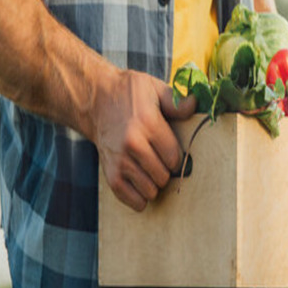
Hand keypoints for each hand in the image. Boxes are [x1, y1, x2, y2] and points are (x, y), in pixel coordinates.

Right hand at [92, 68, 196, 211]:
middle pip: (163, 176)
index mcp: (147, 123)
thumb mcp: (154, 88)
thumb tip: (193, 104)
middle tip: (161, 161)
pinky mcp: (110, 174)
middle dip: (166, 171)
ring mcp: (119, 161)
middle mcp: (132, 144)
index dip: (178, 158)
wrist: (95, 101)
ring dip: (154, 184)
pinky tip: (142, 184)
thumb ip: (175, 101)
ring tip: (151, 170)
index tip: (171, 152)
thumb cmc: (129, 94)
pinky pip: (131, 199)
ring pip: (150, 190)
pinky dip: (140, 198)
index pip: (174, 157)